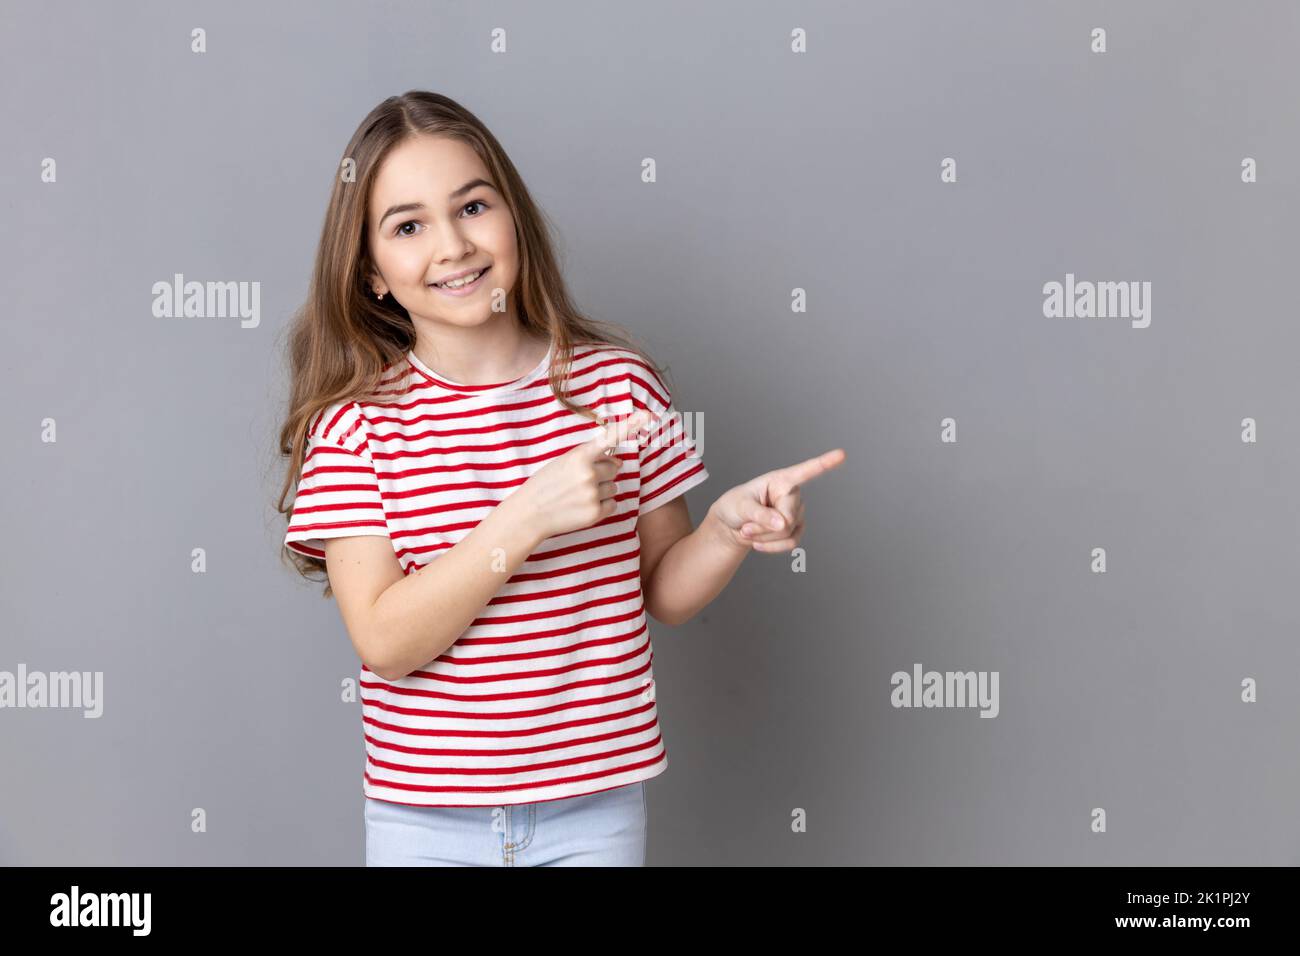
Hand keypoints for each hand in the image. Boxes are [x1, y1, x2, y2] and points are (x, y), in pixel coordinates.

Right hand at [514, 410, 653, 540]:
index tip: (647, 415)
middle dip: (603, 473)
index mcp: (580, 456)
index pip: (609, 438)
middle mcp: (590, 473)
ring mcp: (594, 494)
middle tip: (580, 481)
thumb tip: (619, 461)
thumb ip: (590, 457)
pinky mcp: (595, 513)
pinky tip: (583, 506)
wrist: (529, 513)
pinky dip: (602, 506)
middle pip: (614, 468)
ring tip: (578, 495)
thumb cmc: (546, 484)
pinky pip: (613, 504)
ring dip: (602, 490)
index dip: (630, 425)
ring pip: (614, 487)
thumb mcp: (564, 462)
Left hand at [707, 448, 846, 552]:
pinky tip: (758, 542)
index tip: (841, 454)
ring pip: (788, 533)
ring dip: (765, 538)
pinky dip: (771, 547)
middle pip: (788, 518)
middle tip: (745, 528)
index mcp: (780, 480)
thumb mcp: (740, 507)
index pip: (805, 472)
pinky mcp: (796, 529)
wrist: (732, 526)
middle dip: (764, 528)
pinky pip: (790, 543)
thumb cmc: (734, 507)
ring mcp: (796, 513)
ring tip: (748, 531)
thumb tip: (784, 523)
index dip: (824, 464)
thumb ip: (760, 514)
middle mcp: (792, 494)